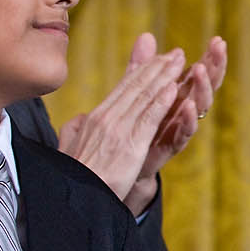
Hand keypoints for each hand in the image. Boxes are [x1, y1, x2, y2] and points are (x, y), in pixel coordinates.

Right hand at [56, 39, 185, 212]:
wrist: (76, 197)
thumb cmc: (74, 177)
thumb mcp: (69, 148)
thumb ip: (75, 130)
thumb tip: (80, 118)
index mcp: (95, 119)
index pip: (123, 89)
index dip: (142, 72)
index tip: (158, 59)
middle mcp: (107, 119)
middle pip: (135, 86)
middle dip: (157, 67)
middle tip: (176, 53)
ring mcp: (118, 131)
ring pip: (144, 97)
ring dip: (164, 76)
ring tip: (180, 61)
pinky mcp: (130, 146)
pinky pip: (148, 118)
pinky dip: (161, 101)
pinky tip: (174, 88)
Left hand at [139, 34, 225, 186]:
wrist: (126, 161)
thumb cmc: (139, 123)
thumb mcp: (139, 89)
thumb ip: (144, 65)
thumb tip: (147, 36)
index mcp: (181, 93)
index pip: (202, 72)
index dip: (211, 57)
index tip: (218, 40)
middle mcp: (186, 108)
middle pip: (207, 85)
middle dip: (214, 66)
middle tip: (218, 48)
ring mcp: (181, 126)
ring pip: (200, 106)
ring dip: (201, 87)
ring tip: (199, 69)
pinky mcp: (172, 143)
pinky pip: (184, 131)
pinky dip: (188, 118)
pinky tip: (189, 105)